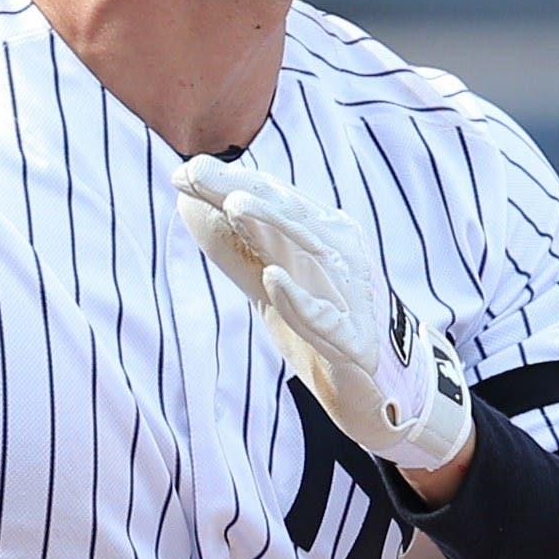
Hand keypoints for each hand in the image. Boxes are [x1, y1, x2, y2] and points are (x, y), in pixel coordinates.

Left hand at [174, 155, 473, 472]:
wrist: (376, 383)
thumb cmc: (321, 318)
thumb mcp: (269, 279)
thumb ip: (232, 246)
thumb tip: (186, 200)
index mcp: (320, 234)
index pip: (273, 200)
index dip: (230, 184)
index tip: (182, 174)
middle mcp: (339, 254)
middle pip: (289, 216)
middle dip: (246, 192)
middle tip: (200, 177)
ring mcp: (350, 296)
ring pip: (313, 252)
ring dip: (274, 226)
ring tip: (235, 207)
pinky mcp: (354, 341)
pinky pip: (328, 318)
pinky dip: (301, 299)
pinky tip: (273, 281)